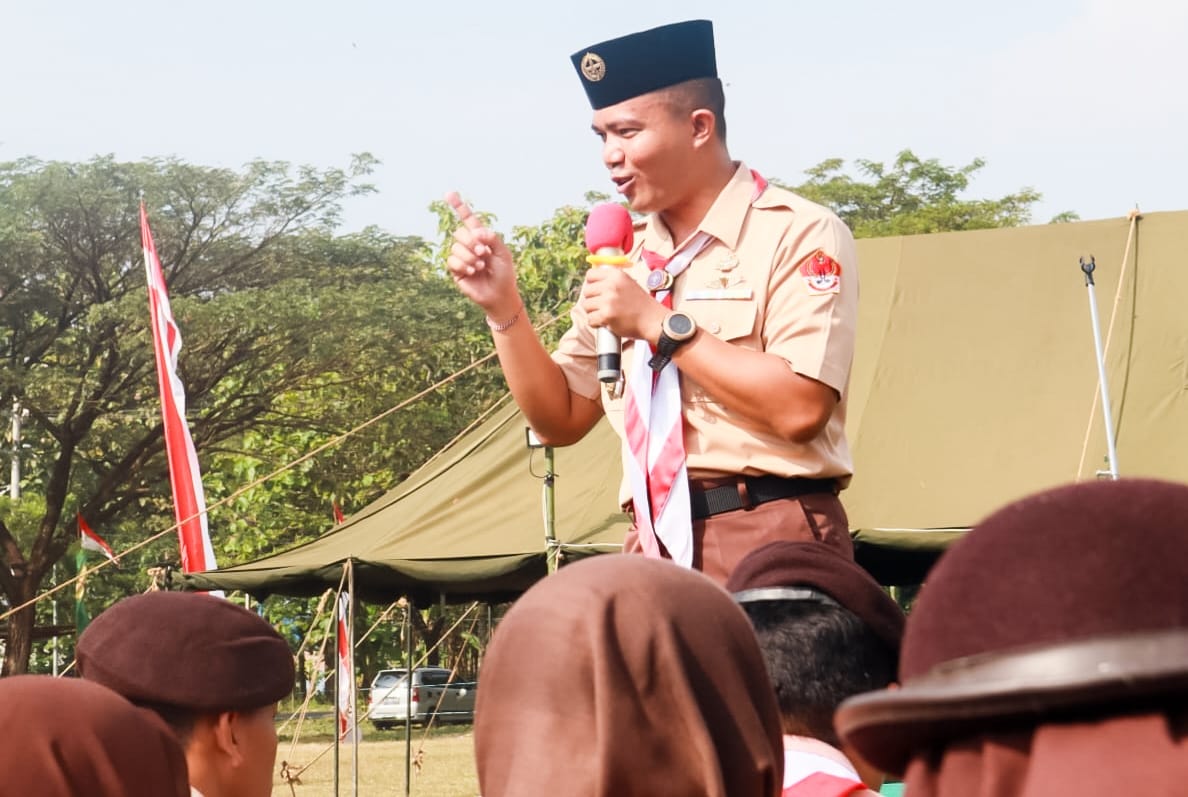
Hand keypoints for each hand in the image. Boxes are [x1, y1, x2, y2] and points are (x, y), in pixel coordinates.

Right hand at [444, 192, 520, 316]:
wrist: (500, 295)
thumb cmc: (505, 273)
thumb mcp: (503, 253)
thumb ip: (492, 238)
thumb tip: (476, 231)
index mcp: (481, 238)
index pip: (468, 219)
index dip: (459, 207)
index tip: (449, 194)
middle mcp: (469, 245)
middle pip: (460, 232)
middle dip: (471, 241)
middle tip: (484, 252)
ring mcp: (461, 257)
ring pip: (456, 247)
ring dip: (470, 256)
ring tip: (481, 266)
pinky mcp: (456, 270)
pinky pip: (452, 261)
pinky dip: (464, 265)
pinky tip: (473, 271)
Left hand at [581, 267, 666, 342]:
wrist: (653, 320)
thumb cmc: (641, 305)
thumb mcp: (628, 283)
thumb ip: (612, 281)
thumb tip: (591, 282)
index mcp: (616, 275)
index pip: (590, 275)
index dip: (591, 284)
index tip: (596, 292)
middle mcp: (611, 285)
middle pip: (586, 291)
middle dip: (592, 300)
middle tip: (602, 306)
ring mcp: (608, 300)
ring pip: (586, 306)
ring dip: (593, 312)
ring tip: (605, 315)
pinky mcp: (607, 315)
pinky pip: (590, 319)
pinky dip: (596, 324)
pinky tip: (605, 323)